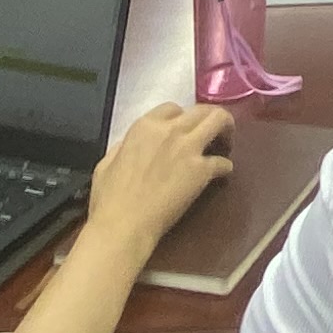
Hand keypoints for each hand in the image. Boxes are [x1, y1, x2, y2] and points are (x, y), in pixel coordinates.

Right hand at [84, 100, 233, 255]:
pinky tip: (222, 173)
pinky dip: (225, 166)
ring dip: (226, 129)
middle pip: (201, 109)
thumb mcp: (107, 163)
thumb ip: (123, 147)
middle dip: (209, 118)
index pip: (173, 108)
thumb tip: (131, 145)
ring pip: (219, 120)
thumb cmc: (110, 198)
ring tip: (225, 143)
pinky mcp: (202, 171)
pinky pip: (223, 161)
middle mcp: (170, 130)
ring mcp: (188, 148)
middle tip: (213, 132)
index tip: (183, 131)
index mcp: (144, 126)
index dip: (180, 118)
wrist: (124, 224)